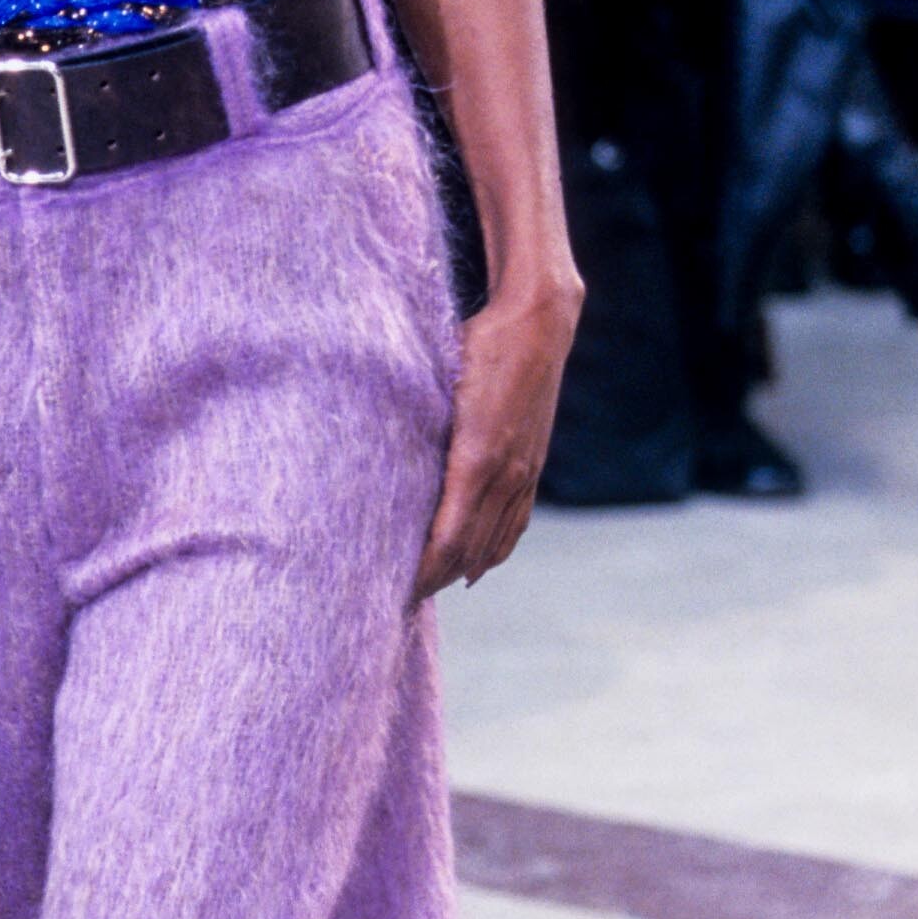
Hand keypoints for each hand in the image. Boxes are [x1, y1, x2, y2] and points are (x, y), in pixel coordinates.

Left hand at [413, 277, 581, 597]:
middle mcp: (507, 475)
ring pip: (496, 541)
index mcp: (478, 460)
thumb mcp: (438, 385)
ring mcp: (525, 473)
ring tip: (432, 587)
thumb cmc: (480, 346)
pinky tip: (479, 565)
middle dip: (436, 577)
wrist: (539, 322)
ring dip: (464, 568)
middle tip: (401, 597)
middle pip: (470, 549)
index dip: (423, 571)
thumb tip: (378, 460)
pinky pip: (516, 522)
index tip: (395, 588)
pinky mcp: (534, 465)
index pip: (448, 539)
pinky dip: (496, 549)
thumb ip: (414, 427)